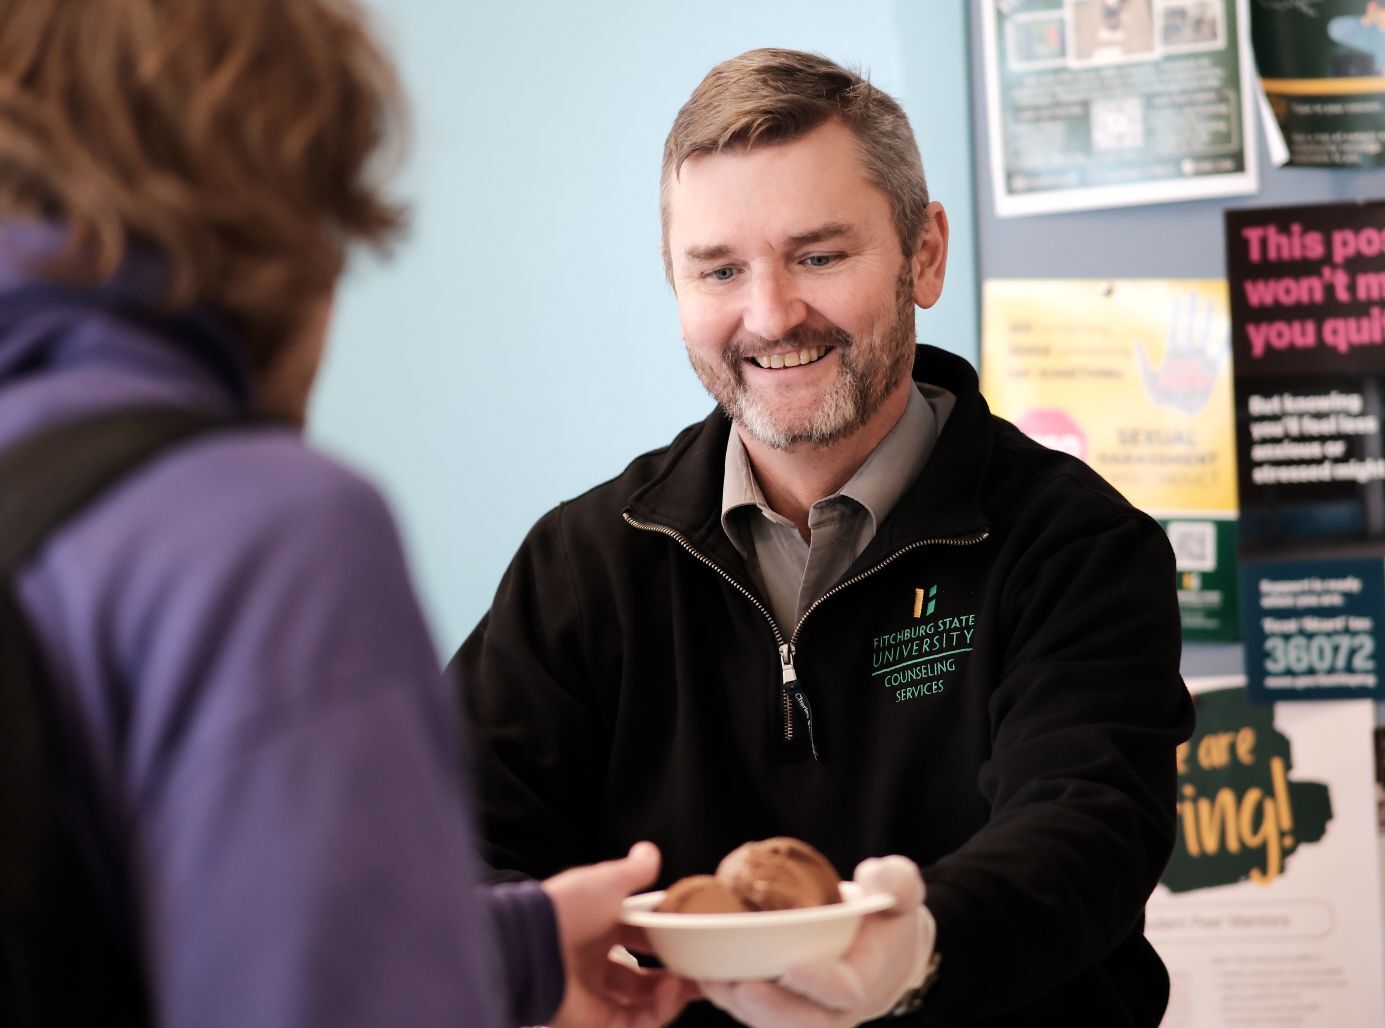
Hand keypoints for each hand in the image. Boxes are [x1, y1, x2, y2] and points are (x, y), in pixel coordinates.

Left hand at [542, 842, 696, 1027]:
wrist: (532, 944)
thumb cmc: (568, 907)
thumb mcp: (607, 881)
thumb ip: (632, 871)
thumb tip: (650, 851)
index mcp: (598, 926)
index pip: (641, 936)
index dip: (669, 939)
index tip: (696, 939)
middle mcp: (596, 961)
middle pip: (645, 975)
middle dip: (677, 974)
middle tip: (705, 971)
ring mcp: (595, 994)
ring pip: (645, 1002)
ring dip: (674, 994)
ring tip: (695, 983)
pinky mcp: (595, 1021)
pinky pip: (636, 1023)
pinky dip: (660, 1011)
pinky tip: (672, 991)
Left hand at [700, 855, 935, 1027]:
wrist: (874, 942)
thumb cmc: (885, 914)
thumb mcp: (900, 890)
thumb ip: (897, 883)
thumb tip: (874, 879)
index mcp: (861, 981)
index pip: (843, 992)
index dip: (818, 983)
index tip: (793, 965)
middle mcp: (829, 1007)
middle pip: (800, 1021)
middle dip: (770, 1009)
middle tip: (742, 988)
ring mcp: (800, 1010)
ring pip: (766, 1020)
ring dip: (737, 1005)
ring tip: (711, 980)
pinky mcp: (774, 1002)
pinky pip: (747, 1007)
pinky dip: (724, 993)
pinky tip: (701, 971)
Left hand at [1136, 288, 1225, 415]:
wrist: (1179, 412)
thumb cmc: (1162, 397)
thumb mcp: (1149, 379)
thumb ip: (1143, 361)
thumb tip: (1137, 341)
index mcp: (1174, 354)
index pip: (1177, 329)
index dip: (1178, 314)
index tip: (1179, 298)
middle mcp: (1189, 353)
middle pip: (1192, 326)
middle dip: (1193, 310)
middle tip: (1194, 293)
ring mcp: (1201, 359)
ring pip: (1206, 334)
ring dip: (1208, 319)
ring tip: (1210, 303)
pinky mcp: (1212, 369)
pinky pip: (1220, 352)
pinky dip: (1224, 341)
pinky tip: (1230, 327)